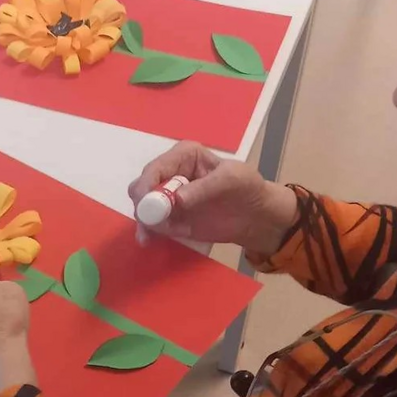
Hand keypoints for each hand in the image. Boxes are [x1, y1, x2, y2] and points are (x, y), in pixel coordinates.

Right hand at [127, 142, 297, 255]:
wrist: (254, 215)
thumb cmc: (246, 188)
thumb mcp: (231, 180)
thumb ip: (204, 188)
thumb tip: (176, 200)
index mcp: (184, 156)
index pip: (156, 168)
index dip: (147, 185)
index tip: (148, 206)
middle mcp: (170, 173)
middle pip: (142, 186)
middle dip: (143, 204)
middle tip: (149, 222)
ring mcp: (168, 197)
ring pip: (143, 207)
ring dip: (144, 221)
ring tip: (148, 237)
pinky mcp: (170, 217)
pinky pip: (152, 223)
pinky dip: (149, 231)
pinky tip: (150, 240)